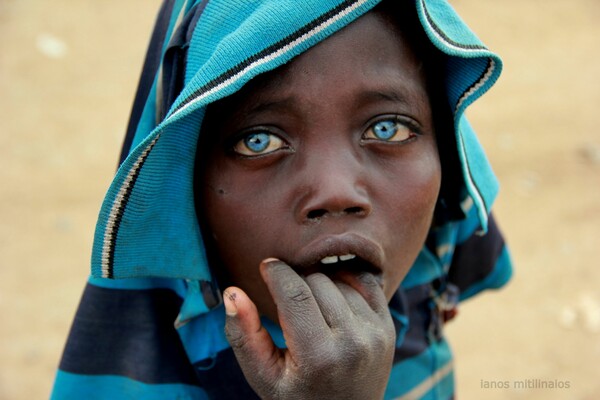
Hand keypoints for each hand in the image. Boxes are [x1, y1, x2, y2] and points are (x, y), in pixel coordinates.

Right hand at [223, 258, 395, 399]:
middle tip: (286, 297)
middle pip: (317, 281)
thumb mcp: (263, 375)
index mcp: (318, 356)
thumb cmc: (296, 396)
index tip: (266, 265)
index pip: (294, 294)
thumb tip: (232, 292)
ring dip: (320, 284)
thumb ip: (244, 335)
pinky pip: (366, 283)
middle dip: (296, 282)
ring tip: (309, 306)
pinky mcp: (388, 327)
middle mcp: (353, 343)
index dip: (277, 272)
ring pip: (339, 280)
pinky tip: (333, 294)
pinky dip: (346, 280)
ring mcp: (375, 334)